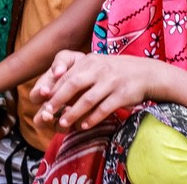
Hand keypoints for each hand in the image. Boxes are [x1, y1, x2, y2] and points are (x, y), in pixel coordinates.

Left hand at [31, 51, 159, 130]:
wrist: (144, 73)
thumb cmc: (113, 72)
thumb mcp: (95, 66)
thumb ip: (77, 75)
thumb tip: (53, 91)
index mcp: (89, 61)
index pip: (66, 75)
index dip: (53, 89)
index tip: (42, 101)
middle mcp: (99, 69)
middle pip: (74, 84)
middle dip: (58, 100)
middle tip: (47, 113)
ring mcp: (111, 82)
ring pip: (88, 99)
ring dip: (73, 113)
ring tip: (62, 123)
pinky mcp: (123, 94)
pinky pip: (105, 108)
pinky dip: (93, 118)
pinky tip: (84, 126)